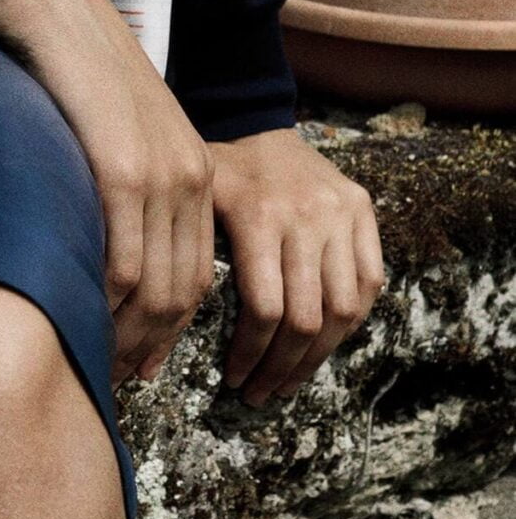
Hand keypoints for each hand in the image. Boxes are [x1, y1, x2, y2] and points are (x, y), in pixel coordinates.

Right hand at [0, 0, 214, 385]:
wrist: (50, 6)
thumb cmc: (69, 71)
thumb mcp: (115, 134)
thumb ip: (124, 187)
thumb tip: (105, 249)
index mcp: (196, 170)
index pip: (196, 273)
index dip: (170, 328)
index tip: (140, 362)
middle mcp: (190, 176)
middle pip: (183, 290)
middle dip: (151, 342)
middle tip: (116, 378)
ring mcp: (160, 172)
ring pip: (155, 283)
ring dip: (128, 333)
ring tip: (100, 362)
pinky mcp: (121, 166)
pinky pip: (123, 254)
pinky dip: (108, 299)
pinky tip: (84, 318)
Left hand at [209, 128, 385, 405]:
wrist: (257, 124)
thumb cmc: (213, 176)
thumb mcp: (191, 205)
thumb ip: (184, 258)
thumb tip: (150, 329)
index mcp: (258, 217)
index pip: (264, 308)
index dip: (251, 354)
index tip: (234, 381)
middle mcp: (306, 217)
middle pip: (306, 318)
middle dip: (282, 367)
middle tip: (261, 393)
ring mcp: (341, 215)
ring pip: (344, 310)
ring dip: (318, 357)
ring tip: (291, 381)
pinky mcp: (364, 213)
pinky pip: (369, 283)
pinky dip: (350, 322)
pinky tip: (324, 344)